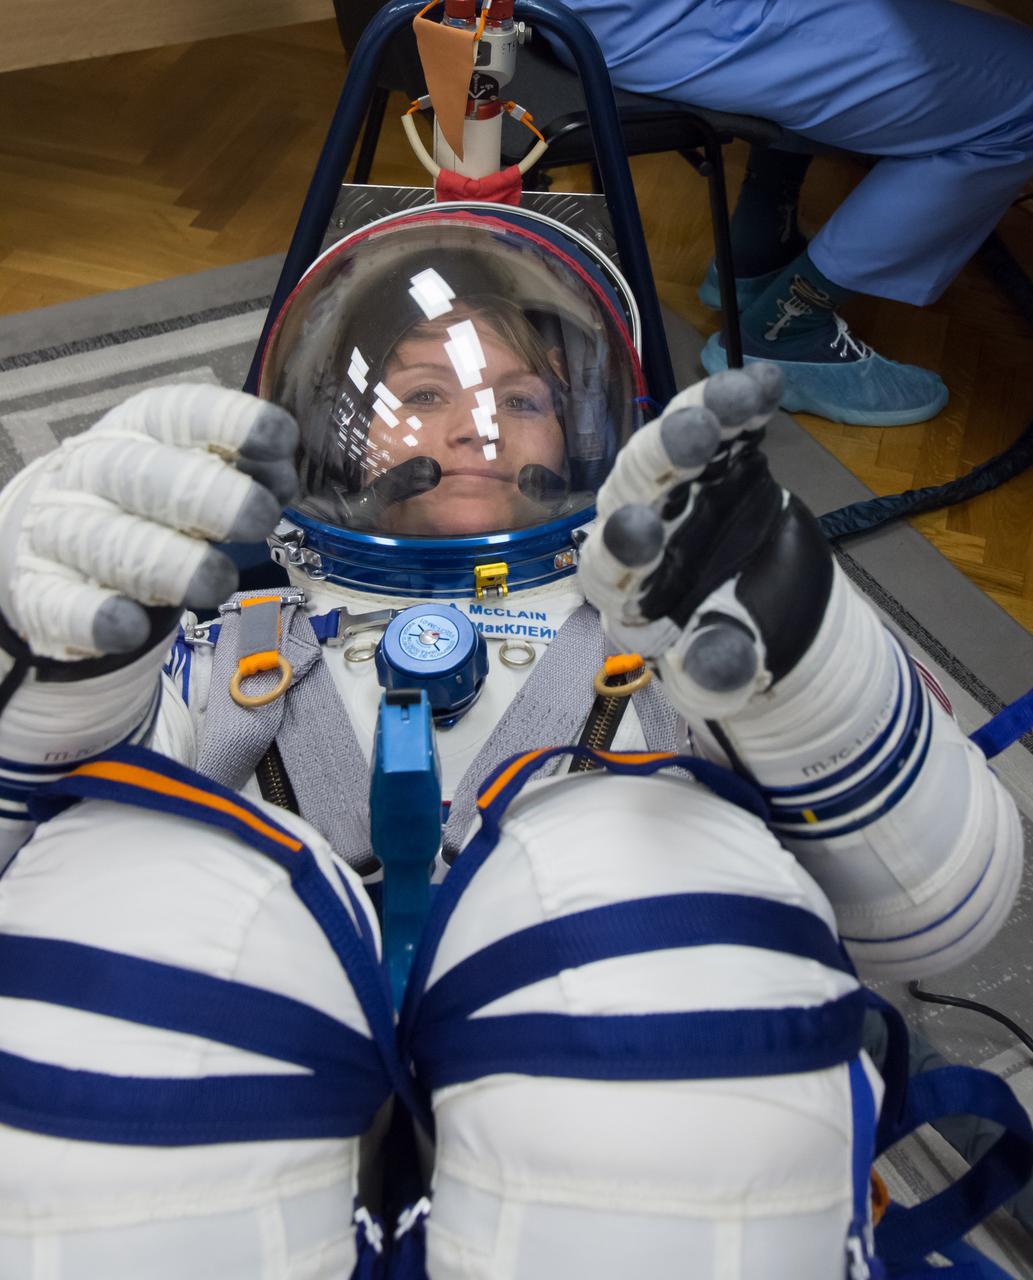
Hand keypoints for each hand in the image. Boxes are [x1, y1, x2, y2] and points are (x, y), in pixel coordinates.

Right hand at [0, 384, 297, 660]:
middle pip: (141, 477)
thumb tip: (282, 480)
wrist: (64, 542)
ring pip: (105, 542)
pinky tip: (132, 628)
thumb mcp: (198, 471)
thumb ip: (243, 471)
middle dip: (207, 496)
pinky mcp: (45, 592)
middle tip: (260, 519)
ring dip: (167, 564)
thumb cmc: (154, 502)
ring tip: (219, 583)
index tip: (279, 439)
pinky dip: (97, 617)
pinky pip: (64, 604)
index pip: (178, 413)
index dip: (229, 423)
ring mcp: (61, 531)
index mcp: (139, 430)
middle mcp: (93, 472)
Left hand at [578, 366, 832, 718]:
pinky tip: (767, 381)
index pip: (608, 560)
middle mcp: (641, 526)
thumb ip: (717, 669)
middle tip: (694, 432)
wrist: (784, 623)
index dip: (622, 544)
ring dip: (703, 414)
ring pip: (676, 444)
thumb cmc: (740, 654)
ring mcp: (680, 488)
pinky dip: (743, 403)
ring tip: (737, 396)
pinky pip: (726, 426)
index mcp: (625, 586)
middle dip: (663, 456)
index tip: (639, 530)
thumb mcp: (729, 674)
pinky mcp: (721, 462)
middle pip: (636, 485)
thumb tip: (711, 668)